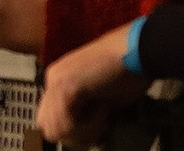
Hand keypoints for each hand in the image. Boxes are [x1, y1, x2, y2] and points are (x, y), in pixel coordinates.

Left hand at [36, 23, 149, 145]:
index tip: (97, 123)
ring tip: (103, 115)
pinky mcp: (66, 86)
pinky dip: (88, 125)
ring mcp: (56, 81)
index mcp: (57, 79)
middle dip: (73, 133)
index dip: (73, 130)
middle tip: (99, 124)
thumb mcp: (99, 95)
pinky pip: (68, 123)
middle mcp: (52, 78)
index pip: (50, 120)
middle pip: (48, 127)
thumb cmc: (125, 71)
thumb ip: (83, 110)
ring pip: (57, 129)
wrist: (134, 50)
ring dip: (82, 130)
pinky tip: (104, 111)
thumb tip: (80, 133)